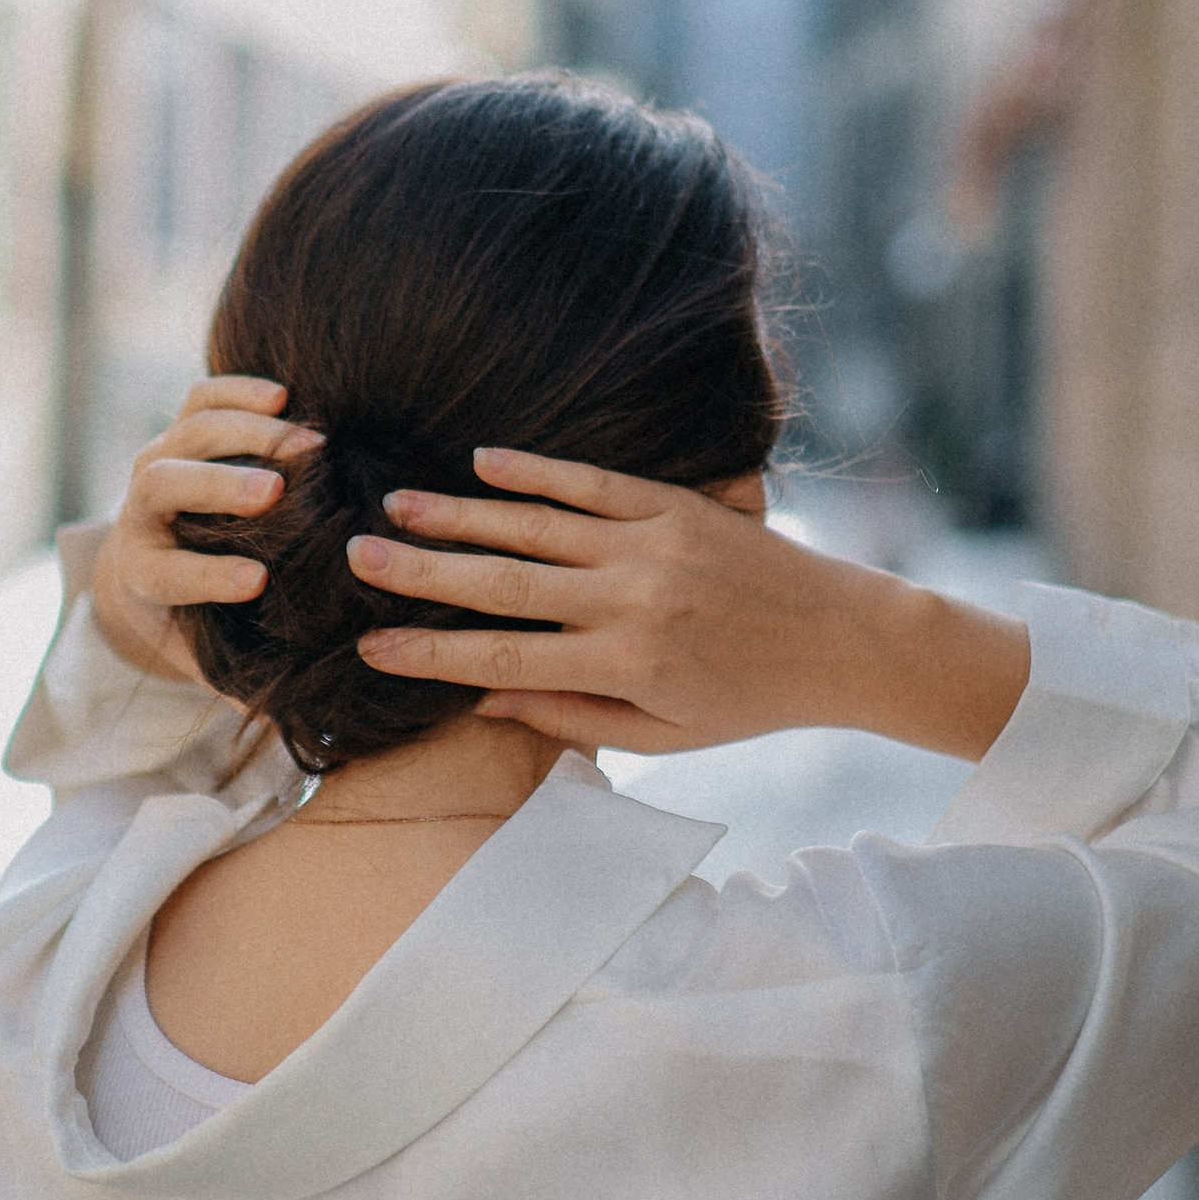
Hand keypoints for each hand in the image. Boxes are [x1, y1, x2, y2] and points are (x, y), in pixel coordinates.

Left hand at [91, 378, 320, 681]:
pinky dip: (236, 391)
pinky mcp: (178, 431)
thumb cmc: (196, 619)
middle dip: (217, 487)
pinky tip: (285, 397)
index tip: (256, 581)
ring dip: (244, 433)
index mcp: (144, 578)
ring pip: (186, 433)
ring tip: (307, 441)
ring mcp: (157, 464)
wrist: (152, 561)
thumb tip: (309, 726)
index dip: (208, 577)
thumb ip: (247, 682)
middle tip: (275, 492)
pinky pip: (199, 399)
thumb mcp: (211, 656)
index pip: (167, 574)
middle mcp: (141, 515)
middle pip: (164, 486)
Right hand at [347, 449, 1030, 759]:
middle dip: (423, 572)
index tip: (370, 648)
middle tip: (354, 557)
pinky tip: (483, 464)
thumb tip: (485, 698)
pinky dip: (536, 472)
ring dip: (460, 514)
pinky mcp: (675, 506)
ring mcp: (652, 545)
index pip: (504, 661)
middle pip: (504, 585)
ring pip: (537, 525)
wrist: (844, 639)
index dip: (432, 657)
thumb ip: (573, 715)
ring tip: (395, 502)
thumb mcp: (663, 736)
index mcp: (625, 667)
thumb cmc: (749, 701)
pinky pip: (592, 483)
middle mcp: (631, 601)